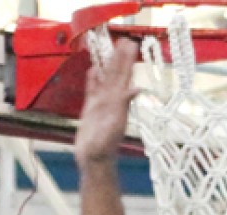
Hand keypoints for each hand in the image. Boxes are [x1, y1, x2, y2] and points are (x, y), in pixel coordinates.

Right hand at [77, 41, 138, 163]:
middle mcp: (112, 101)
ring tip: (111, 50)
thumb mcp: (115, 125)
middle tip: (124, 41)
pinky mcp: (91, 110)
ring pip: (105, 79)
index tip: (130, 46)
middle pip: (116, 74)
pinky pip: (92, 90)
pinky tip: (93, 70)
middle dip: (120, 58)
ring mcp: (101, 104)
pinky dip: (93, 80)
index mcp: (119, 102)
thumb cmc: (104, 148)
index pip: (124, 76)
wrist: (94, 161)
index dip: (127, 61)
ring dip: (108, 64)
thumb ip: (124, 106)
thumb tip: (136, 88)